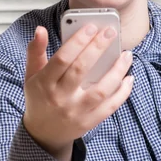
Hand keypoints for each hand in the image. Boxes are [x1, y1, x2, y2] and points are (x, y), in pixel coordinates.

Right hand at [23, 24, 132, 160]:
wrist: (43, 133)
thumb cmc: (40, 97)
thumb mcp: (31, 75)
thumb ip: (35, 51)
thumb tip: (40, 29)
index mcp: (44, 83)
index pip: (62, 59)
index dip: (77, 42)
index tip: (91, 27)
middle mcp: (60, 98)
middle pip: (81, 70)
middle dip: (98, 48)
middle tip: (111, 32)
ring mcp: (76, 111)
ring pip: (101, 90)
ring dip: (117, 71)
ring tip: (126, 55)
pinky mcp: (89, 122)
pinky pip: (110, 107)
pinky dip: (122, 92)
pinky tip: (129, 77)